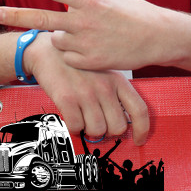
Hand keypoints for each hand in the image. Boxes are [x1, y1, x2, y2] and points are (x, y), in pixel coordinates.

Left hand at [0, 0, 164, 71]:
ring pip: (58, 40)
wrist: (160, 37)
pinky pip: (69, 58)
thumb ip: (87, 3)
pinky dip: (75, 55)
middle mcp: (84, 20)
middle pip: (42, 17)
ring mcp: (86, 42)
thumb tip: (70, 4)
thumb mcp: (111, 0)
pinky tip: (93, 50)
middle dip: (16, 14)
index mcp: (90, 0)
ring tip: (88, 36)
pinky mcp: (90, 62)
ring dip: (63, 38)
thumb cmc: (138, 15)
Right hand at [21, 31, 148, 145]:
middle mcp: (104, 87)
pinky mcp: (67, 98)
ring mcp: (86, 93)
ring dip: (89, 129)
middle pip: (118, 127)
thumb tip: (123, 121)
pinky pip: (76, 127)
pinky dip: (74, 126)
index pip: (139, 110)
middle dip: (108, 130)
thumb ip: (116, 93)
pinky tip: (71, 115)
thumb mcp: (104, 72)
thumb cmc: (78, 65)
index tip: (137, 140)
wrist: (49, 51)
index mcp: (117, 80)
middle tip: (98, 122)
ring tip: (83, 117)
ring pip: (97, 131)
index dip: (141, 130)